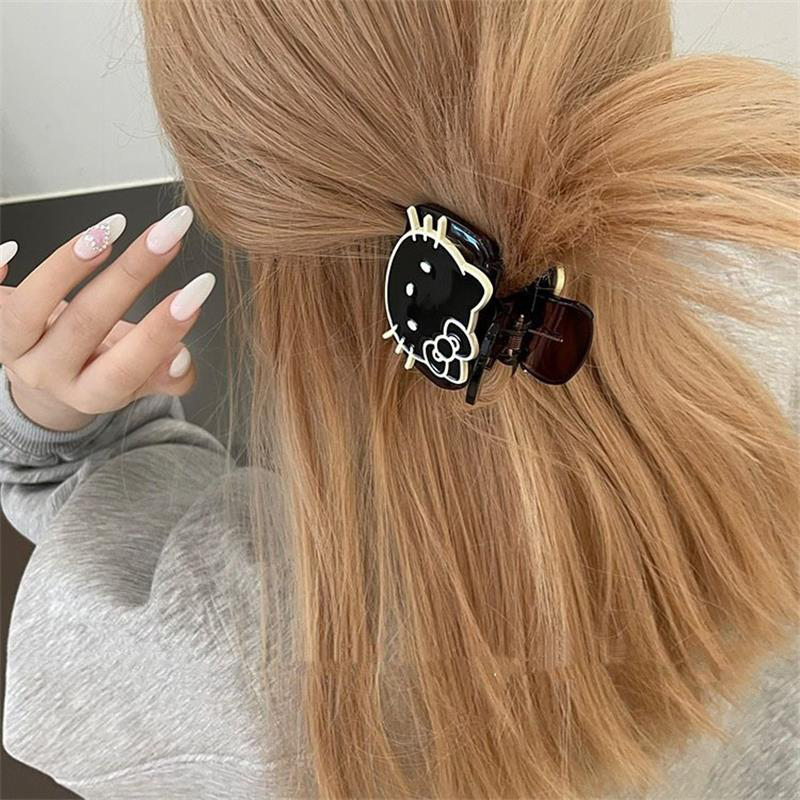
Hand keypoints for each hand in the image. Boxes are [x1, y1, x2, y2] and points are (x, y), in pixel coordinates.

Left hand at [0, 206, 215, 431]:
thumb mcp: (139, 380)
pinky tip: (12, 247)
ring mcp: (11, 348)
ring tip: (110, 230)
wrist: (44, 375)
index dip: (162, 331)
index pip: (128, 367)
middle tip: (169, 237)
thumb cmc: (98, 366)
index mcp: (91, 393)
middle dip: (132, 275)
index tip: (196, 292)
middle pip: (85, 324)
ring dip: (68, 265)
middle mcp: (48, 374)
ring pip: (31, 308)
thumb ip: (168, 376)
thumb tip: (182, 359)